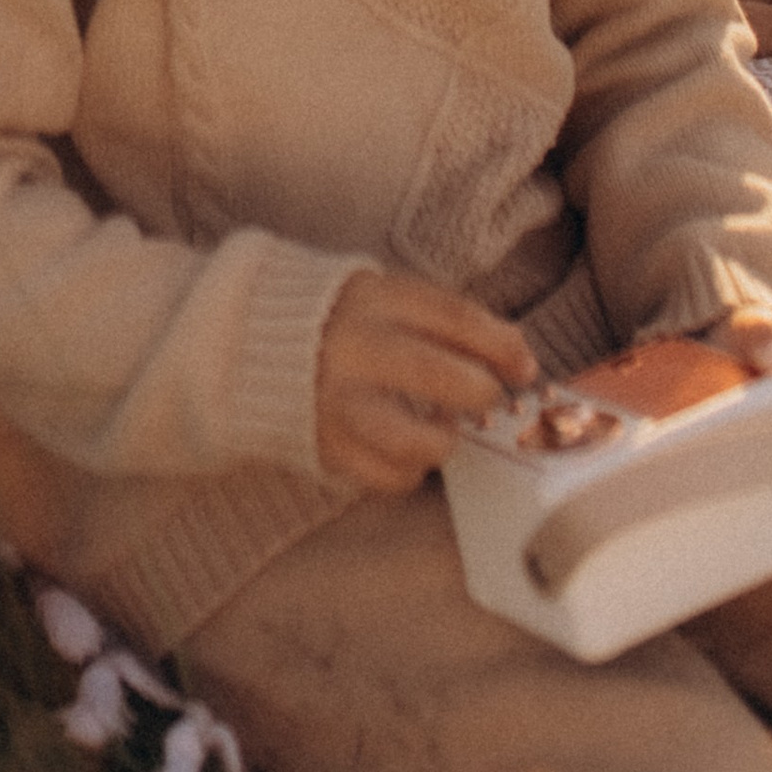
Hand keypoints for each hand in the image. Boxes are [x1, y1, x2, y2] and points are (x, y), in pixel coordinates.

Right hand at [315, 267, 534, 493]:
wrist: (247, 342)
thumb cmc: (337, 319)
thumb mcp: (380, 295)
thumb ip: (438, 320)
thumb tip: (515, 354)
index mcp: (372, 299)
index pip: (453, 318)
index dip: (500, 344)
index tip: (524, 366)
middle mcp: (354, 348)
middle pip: (441, 377)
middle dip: (480, 393)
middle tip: (486, 399)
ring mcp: (336, 401)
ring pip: (416, 441)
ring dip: (444, 441)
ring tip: (444, 431)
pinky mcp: (324, 444)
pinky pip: (388, 476)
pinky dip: (410, 471)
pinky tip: (408, 453)